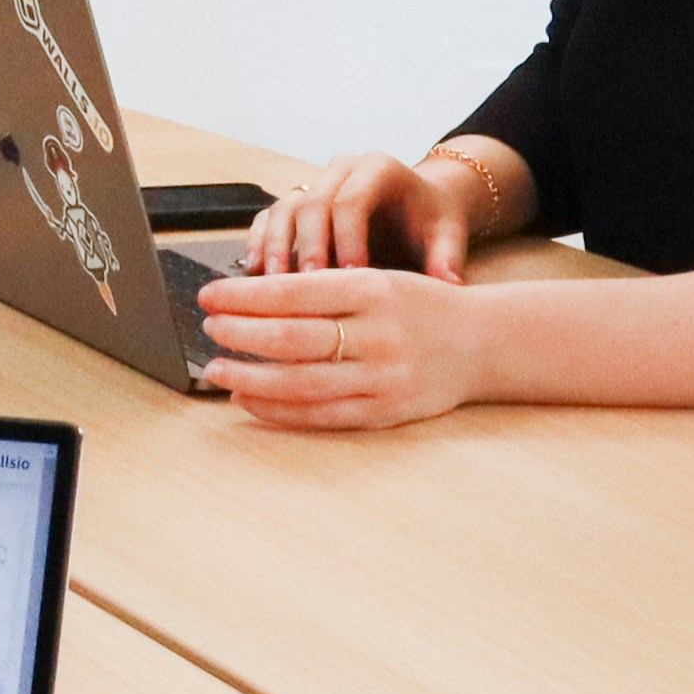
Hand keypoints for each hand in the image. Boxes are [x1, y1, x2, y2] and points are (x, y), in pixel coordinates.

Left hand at [190, 262, 487, 430]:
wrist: (484, 342)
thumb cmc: (421, 306)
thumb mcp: (379, 279)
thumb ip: (324, 289)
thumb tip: (250, 298)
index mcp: (374, 289)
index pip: (295, 292)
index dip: (244, 296)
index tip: (210, 296)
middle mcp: (379, 333)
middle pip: (293, 337)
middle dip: (240, 333)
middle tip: (209, 328)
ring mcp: (383, 377)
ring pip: (302, 381)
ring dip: (251, 377)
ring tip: (218, 369)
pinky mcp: (385, 411)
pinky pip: (321, 414)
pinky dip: (278, 409)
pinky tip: (250, 399)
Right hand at [250, 149, 476, 277]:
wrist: (419, 206)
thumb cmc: (431, 221)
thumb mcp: (448, 236)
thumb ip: (447, 258)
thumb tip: (449, 284)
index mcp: (379, 168)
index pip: (353, 199)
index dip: (347, 239)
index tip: (350, 277)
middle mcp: (342, 170)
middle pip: (313, 202)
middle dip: (308, 246)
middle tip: (307, 286)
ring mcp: (316, 183)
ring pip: (285, 207)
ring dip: (276, 247)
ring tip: (274, 286)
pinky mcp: (297, 202)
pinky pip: (268, 218)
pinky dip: (259, 244)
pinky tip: (254, 275)